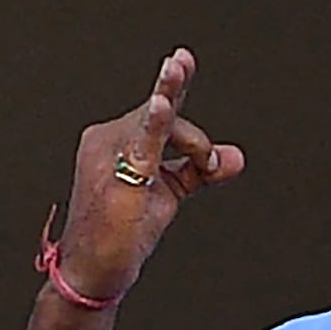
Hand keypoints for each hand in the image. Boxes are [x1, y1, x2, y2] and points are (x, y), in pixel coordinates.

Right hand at [56, 48, 245, 297]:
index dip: (174, 85)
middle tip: (203, 147)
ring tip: (206, 162)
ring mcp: (109, 155)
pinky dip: (155, 122)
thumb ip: (198, 172)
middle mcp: (107, 138)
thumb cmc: (122, 232)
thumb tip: (236, 157)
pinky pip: (142, 143)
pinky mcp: (119, 177)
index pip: (156, 109)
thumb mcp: (167, 194)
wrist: (94, 271)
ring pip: (164, 127)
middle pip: (165, 116)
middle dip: (194, 142)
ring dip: (193, 147)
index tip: (183, 58)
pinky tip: (162, 103)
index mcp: (116, 138)